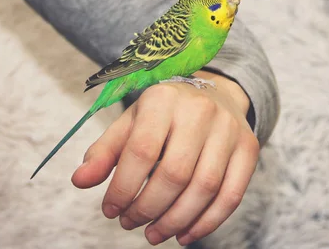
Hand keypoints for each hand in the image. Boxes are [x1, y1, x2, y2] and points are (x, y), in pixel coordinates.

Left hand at [71, 70, 259, 245]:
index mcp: (164, 99)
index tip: (110, 210)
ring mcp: (229, 129)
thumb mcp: (131, 122)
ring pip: (204, 188)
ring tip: (153, 234)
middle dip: (148, 208)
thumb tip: (79, 181)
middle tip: (130, 223)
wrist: (215, 93)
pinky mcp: (248, 148)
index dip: (123, 188)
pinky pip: (231, 195)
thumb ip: (105, 151)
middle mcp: (200, 110)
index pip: (142, 150)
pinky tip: (184, 234)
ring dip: (175, 221)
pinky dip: (207, 223)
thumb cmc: (165, 113)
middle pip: (175, 174)